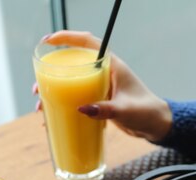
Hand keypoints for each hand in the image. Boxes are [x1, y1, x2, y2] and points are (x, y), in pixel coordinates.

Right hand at [34, 31, 172, 141]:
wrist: (157, 125)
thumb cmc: (146, 112)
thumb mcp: (125, 110)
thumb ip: (105, 109)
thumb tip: (81, 109)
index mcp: (113, 65)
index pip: (88, 42)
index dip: (67, 37)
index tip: (48, 41)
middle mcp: (105, 73)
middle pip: (74, 64)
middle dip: (52, 74)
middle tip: (38, 88)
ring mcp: (102, 87)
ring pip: (73, 83)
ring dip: (55, 93)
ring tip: (41, 106)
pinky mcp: (100, 101)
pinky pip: (78, 98)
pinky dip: (65, 106)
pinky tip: (53, 118)